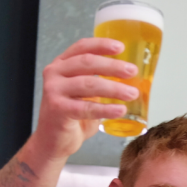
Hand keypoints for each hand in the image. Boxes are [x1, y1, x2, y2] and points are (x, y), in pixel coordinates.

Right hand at [32, 38, 139, 158]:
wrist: (53, 141)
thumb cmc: (72, 116)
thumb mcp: (86, 94)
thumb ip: (99, 82)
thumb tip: (130, 79)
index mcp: (62, 65)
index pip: (82, 47)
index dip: (101, 45)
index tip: (120, 47)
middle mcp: (55, 73)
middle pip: (87, 62)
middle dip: (113, 66)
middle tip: (132, 71)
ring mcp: (54, 90)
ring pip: (89, 83)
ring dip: (114, 88)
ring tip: (132, 93)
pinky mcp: (57, 108)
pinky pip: (86, 107)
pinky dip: (106, 109)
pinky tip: (120, 110)